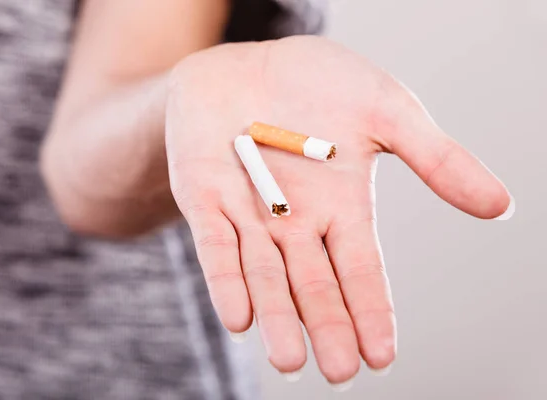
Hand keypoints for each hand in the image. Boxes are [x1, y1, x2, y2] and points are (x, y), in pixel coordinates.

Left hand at [165, 36, 510, 383]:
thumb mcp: (388, 112)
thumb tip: (500, 206)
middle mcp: (295, 222)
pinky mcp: (205, 198)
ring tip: (289, 361)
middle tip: (337, 372)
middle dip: (325, 328)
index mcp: (341, 207)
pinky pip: (216, 247)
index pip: (360, 271)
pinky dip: (227, 280)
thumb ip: (436, 159)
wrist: (249, 62)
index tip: (381, 356)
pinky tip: (239, 317)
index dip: (371, 312)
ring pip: (264, 277)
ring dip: (276, 318)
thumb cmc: (320, 83)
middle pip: (313, 286)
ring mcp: (248, 213)